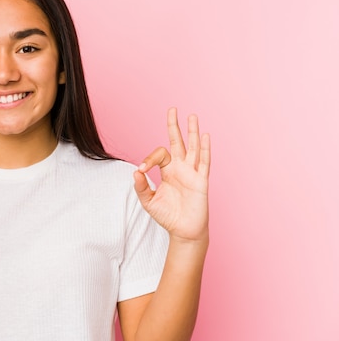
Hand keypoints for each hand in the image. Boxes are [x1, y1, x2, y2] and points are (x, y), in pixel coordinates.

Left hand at [133, 108, 210, 242]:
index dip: (149, 158)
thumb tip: (136, 172)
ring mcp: (192, 173)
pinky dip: (205, 149)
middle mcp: (180, 168)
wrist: (183, 231)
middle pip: (177, 142)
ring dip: (192, 132)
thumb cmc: (167, 216)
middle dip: (174, 126)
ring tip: (192, 116)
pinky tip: (205, 136)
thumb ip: (142, 187)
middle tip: (172, 109)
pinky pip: (204, 162)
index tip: (143, 169)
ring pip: (193, 148)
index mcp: (167, 171)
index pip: (159, 154)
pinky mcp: (201, 181)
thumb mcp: (149, 201)